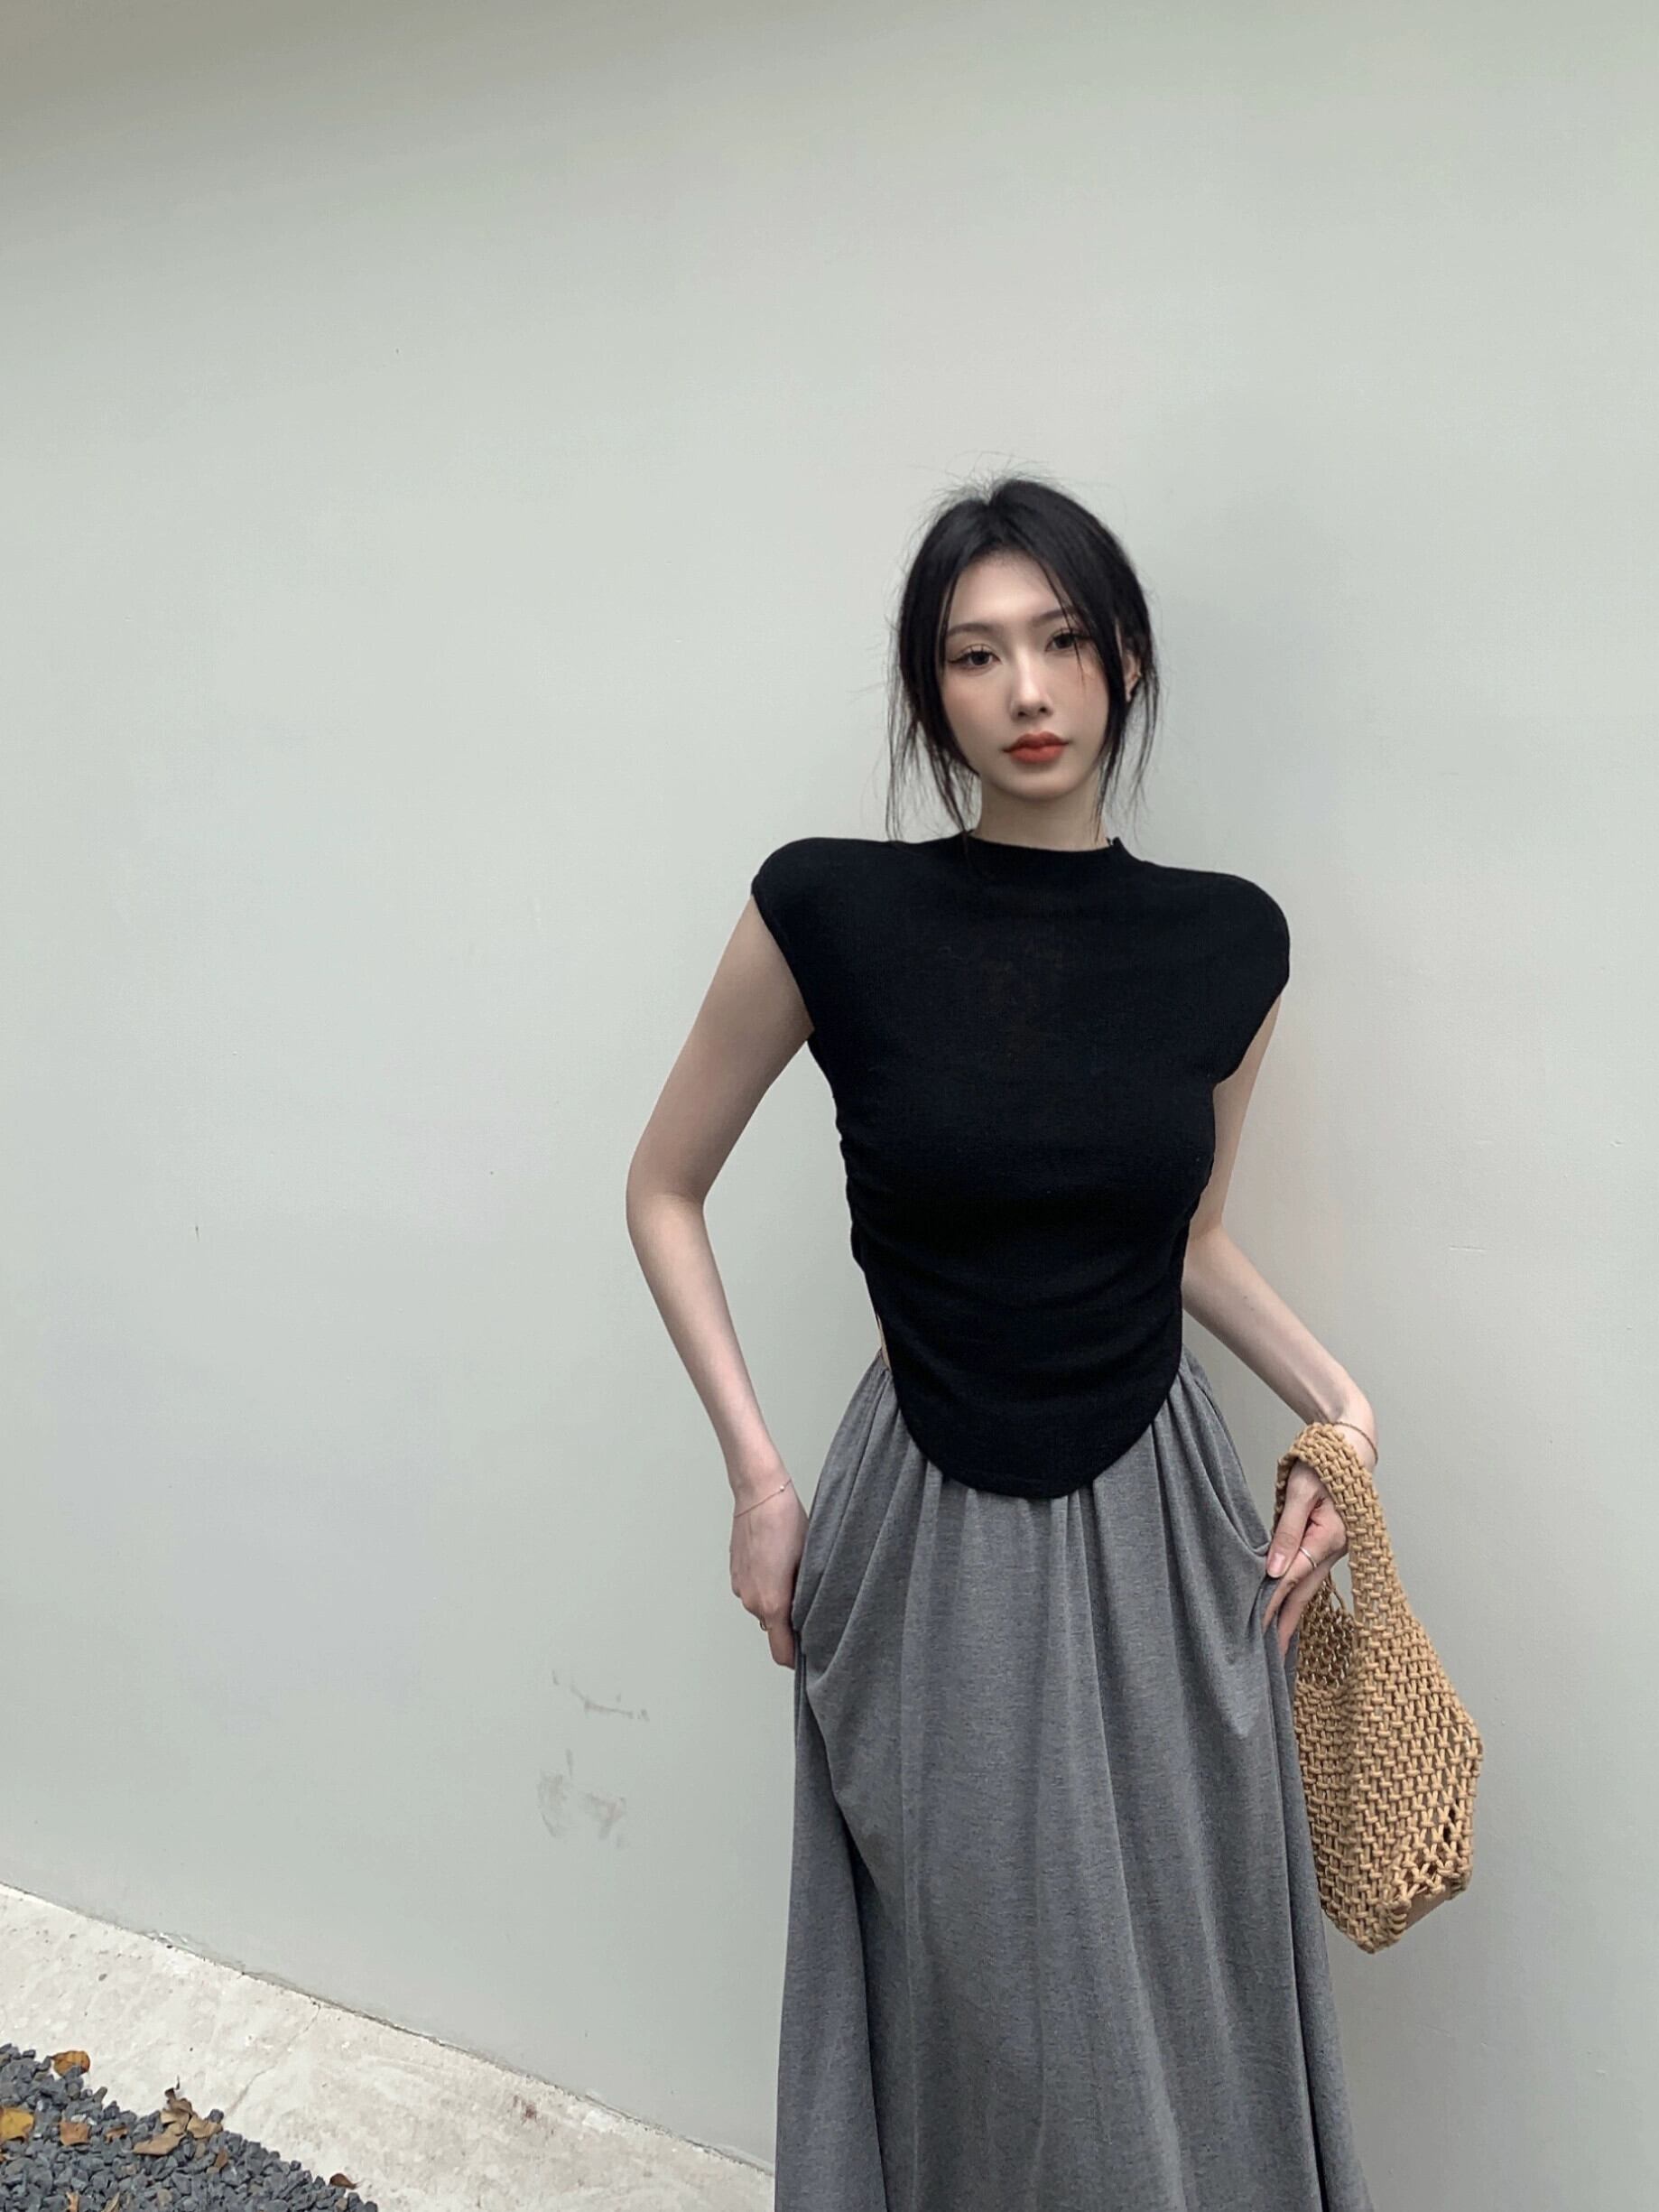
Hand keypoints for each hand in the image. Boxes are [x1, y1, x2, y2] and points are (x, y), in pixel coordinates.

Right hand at [730, 1476, 807, 1669]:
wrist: (760, 1494)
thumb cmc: (788, 1523)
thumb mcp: (809, 1563)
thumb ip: (807, 1599)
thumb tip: (812, 1618)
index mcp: (772, 1603)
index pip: (781, 1652)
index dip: (796, 1659)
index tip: (808, 1658)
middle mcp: (752, 1601)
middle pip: (775, 1629)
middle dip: (791, 1621)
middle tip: (810, 1599)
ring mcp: (741, 1587)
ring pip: (764, 1608)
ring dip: (779, 1601)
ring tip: (793, 1574)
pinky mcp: (736, 1575)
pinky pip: (755, 1592)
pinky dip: (767, 1586)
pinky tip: (778, 1563)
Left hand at [1261, 1455, 1353, 1658]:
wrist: (1351, 1447)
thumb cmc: (1324, 1462)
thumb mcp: (1299, 1491)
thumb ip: (1288, 1530)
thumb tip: (1275, 1570)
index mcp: (1328, 1538)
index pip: (1292, 1579)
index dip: (1272, 1603)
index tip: (1256, 1628)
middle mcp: (1335, 1549)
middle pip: (1304, 1593)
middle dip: (1286, 1625)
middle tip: (1272, 1659)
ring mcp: (1335, 1549)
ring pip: (1309, 1587)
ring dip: (1293, 1613)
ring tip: (1279, 1643)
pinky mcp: (1330, 1545)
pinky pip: (1312, 1575)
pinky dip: (1299, 1594)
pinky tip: (1289, 1608)